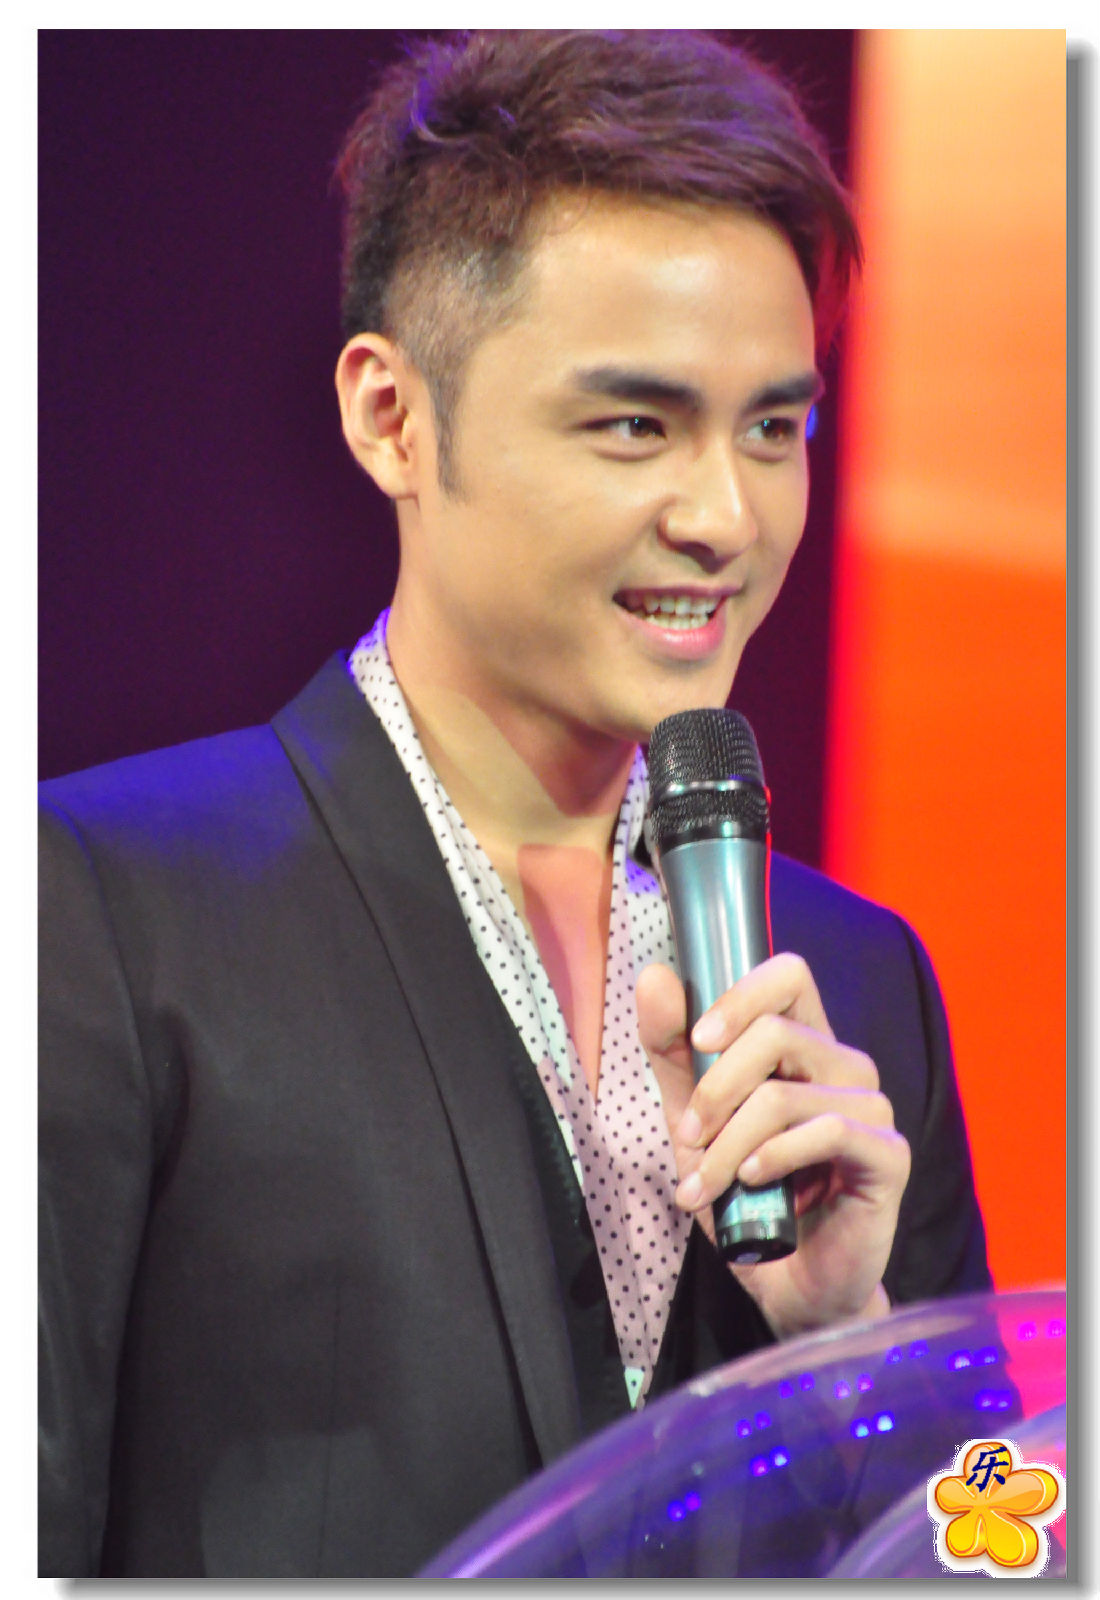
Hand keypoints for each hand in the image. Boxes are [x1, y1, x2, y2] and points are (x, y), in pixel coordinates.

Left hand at [636, 953, 910, 1340]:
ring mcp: (872, 1109)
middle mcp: (844, 1066)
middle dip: (714, 1089)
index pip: (789, 975)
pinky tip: (754, 1181)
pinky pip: (828, 1131)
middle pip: (776, 1031)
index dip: (740, 995)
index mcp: (805, 1045)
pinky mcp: (888, 1156)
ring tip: (705, 1185)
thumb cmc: (746, 1196)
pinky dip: (775, 1156)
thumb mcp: (693, 1120)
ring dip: (729, 1143)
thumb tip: (654, 976)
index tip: (697, 1040)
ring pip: (785, 1094)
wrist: (785, 1284)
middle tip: (688, 1138)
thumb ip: (673, 1053)